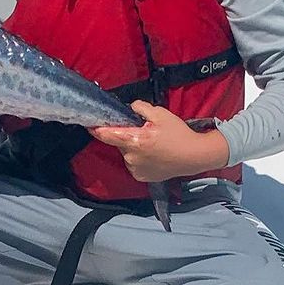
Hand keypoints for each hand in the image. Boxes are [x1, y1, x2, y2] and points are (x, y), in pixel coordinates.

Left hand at [91, 100, 230, 181]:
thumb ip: (140, 108)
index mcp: (134, 140)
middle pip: (119, 143)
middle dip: (126, 136)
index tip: (89, 125)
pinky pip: (133, 164)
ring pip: (126, 154)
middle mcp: (131, 157)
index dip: (96, 129)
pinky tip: (153, 154)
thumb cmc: (178, 134)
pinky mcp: (141, 177)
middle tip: (143, 131)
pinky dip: (138, 158)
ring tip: (151, 144)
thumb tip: (130, 108)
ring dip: (132, 148)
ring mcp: (136, 169)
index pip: (108, 135)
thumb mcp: (160, 114)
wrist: (194, 156)